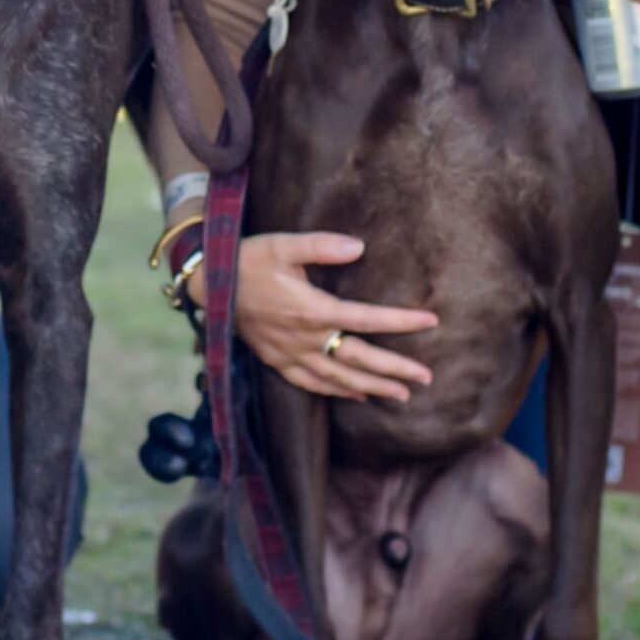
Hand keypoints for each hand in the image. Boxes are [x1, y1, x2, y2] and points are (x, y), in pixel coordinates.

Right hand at [235, 231, 438, 401]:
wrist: (208, 284)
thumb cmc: (246, 260)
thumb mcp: (281, 245)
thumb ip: (321, 246)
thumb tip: (359, 247)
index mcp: (311, 309)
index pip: (366, 319)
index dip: (400, 322)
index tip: (431, 322)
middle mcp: (305, 338)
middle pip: (359, 359)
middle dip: (395, 369)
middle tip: (426, 378)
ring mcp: (290, 354)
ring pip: (338, 377)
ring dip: (372, 386)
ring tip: (403, 395)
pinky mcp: (276, 360)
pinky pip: (311, 383)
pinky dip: (336, 391)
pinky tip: (356, 395)